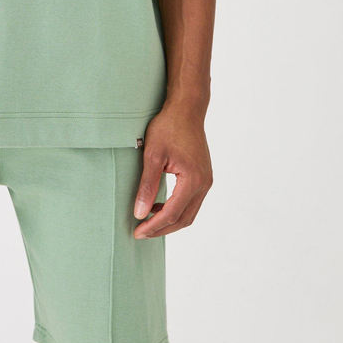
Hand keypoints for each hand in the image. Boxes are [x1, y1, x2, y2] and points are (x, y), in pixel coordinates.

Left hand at [133, 101, 212, 238]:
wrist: (186, 109)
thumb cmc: (168, 127)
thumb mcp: (152, 155)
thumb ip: (147, 186)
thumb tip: (138, 213)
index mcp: (193, 180)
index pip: (172, 213)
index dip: (153, 226)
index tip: (136, 232)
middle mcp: (204, 184)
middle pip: (183, 219)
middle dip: (161, 229)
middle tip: (140, 232)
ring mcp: (206, 181)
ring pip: (189, 213)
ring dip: (169, 220)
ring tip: (146, 221)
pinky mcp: (203, 177)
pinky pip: (190, 201)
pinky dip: (175, 209)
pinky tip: (157, 205)